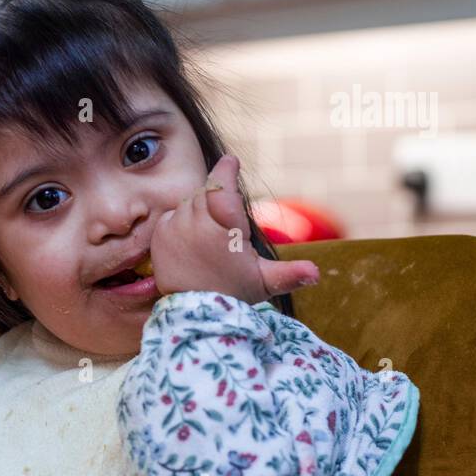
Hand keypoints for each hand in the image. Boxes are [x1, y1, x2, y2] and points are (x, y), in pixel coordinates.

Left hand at [148, 154, 319, 303]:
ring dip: (199, 210)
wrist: (195, 314)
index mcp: (225, 228)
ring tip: (209, 235)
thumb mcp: (265, 282)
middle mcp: (197, 223)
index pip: (221, 187)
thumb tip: (316, 273)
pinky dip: (181, 221)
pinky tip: (191, 239)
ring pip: (188, 203)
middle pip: (206, 193)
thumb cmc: (233, 294)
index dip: (226, 170)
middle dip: (215, 199)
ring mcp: (176, 228)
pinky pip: (171, 216)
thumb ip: (290, 273)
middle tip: (224, 222)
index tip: (231, 161)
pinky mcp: (159, 236)